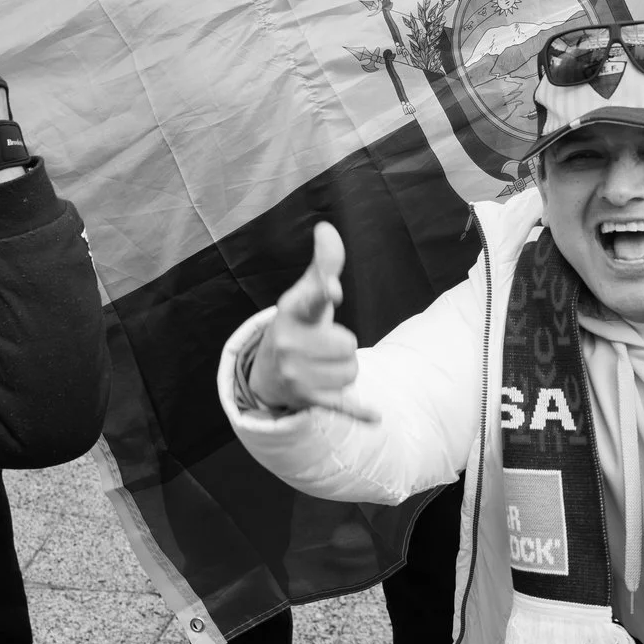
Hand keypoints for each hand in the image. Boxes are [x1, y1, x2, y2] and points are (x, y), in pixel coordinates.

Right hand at [247, 222, 376, 421]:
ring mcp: (296, 374)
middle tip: (323, 346)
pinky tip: (375, 415)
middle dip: (343, 347)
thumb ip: (324, 263)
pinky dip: (358, 411)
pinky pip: (341, 404)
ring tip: (322, 367)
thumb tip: (327, 228)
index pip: (311, 299)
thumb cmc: (298, 325)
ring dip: (344, 372)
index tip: (333, 291)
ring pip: (352, 373)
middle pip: (349, 345)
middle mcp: (289, 343)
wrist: (268, 373)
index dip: (323, 292)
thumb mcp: (306, 295)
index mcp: (292, 312)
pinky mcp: (308, 399)